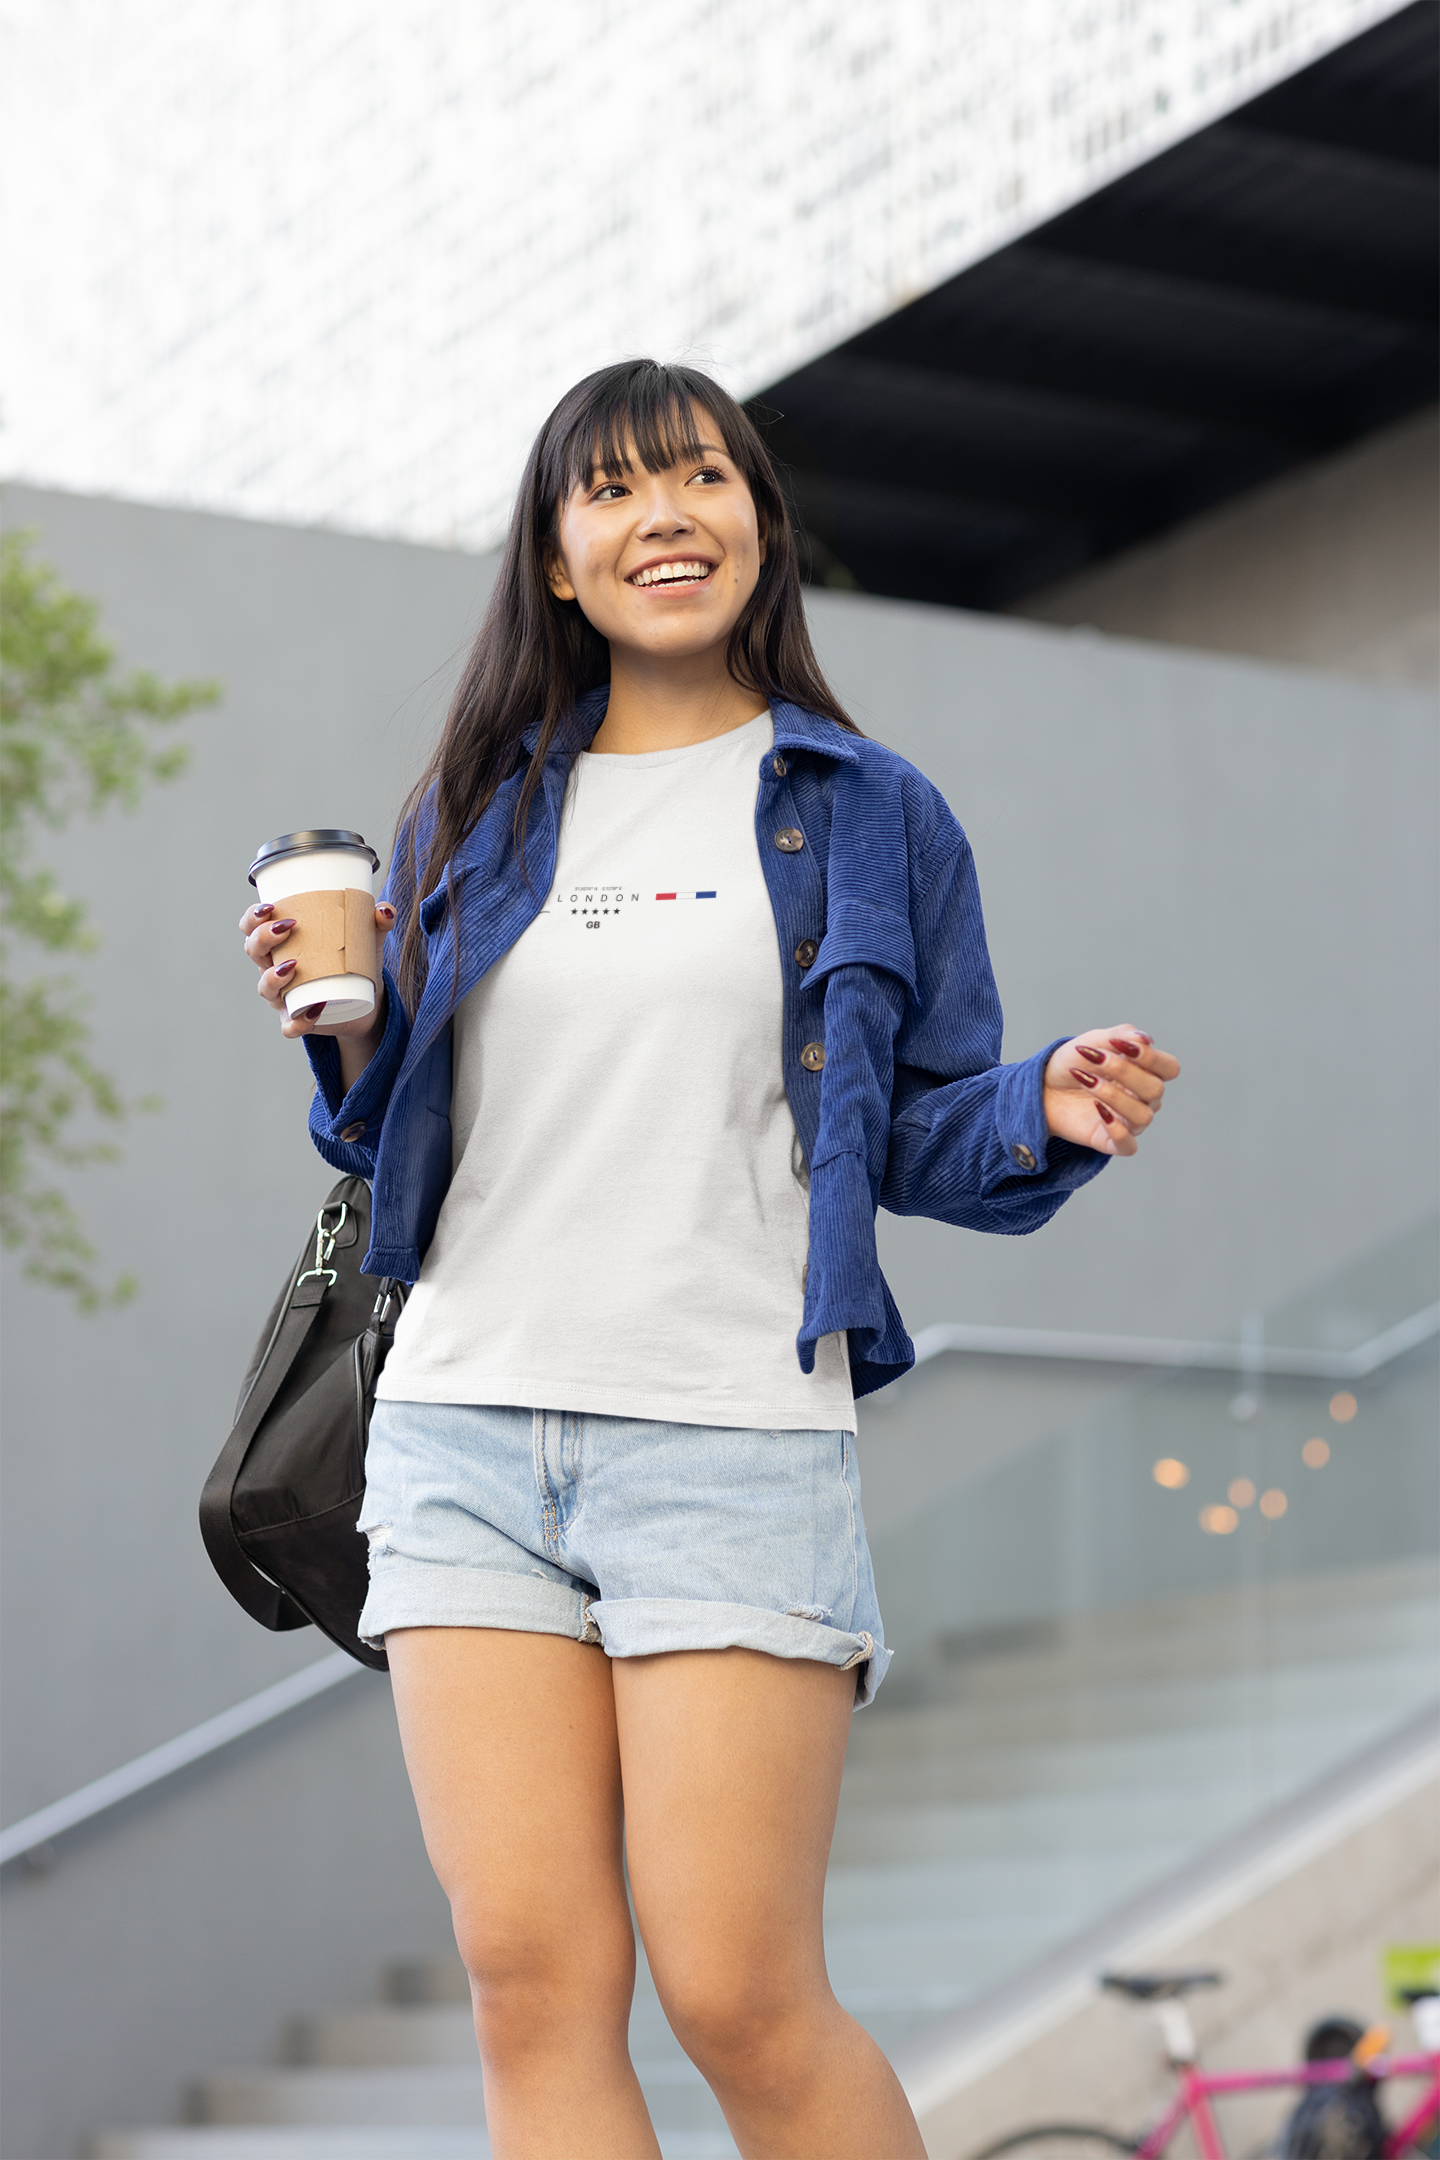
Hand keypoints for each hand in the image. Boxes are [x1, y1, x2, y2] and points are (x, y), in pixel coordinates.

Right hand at [240, 898, 394, 1042]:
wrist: (367, 1002)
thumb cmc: (354, 962)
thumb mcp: (365, 940)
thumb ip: (375, 923)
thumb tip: (385, 909)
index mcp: (281, 943)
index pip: (252, 927)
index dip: (252, 917)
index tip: (269, 907)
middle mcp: (274, 968)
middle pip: (253, 951)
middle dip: (263, 938)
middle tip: (286, 928)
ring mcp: (283, 997)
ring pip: (264, 988)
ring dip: (273, 977)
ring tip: (293, 966)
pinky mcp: (297, 1022)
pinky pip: (289, 1026)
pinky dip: (299, 1020)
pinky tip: (316, 1008)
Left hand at [1043, 1025, 1178, 1156]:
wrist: (1044, 1086)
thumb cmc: (1074, 1063)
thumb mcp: (1093, 1042)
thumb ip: (1120, 1036)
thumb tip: (1145, 1039)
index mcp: (1146, 1072)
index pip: (1170, 1068)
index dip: (1151, 1057)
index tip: (1119, 1044)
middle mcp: (1144, 1099)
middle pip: (1155, 1089)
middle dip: (1124, 1071)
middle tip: (1094, 1060)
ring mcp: (1129, 1122)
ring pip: (1143, 1116)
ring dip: (1113, 1095)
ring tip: (1086, 1081)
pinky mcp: (1111, 1142)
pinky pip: (1128, 1145)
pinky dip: (1117, 1130)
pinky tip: (1097, 1111)